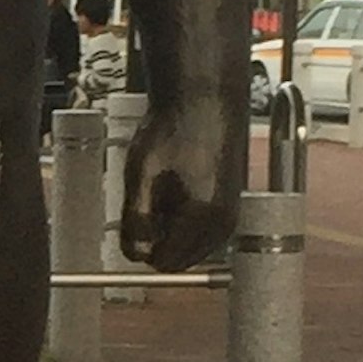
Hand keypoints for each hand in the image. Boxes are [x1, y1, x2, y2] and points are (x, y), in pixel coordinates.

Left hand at [119, 95, 238, 274]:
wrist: (203, 98)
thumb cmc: (174, 128)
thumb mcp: (140, 175)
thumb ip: (136, 221)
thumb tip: (135, 254)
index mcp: (203, 219)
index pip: (165, 263)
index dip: (142, 245)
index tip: (133, 219)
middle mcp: (223, 224)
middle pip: (178, 258)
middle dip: (157, 239)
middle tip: (148, 199)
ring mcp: (229, 217)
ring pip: (187, 246)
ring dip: (168, 228)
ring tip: (164, 187)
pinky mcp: (228, 207)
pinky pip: (198, 232)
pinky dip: (182, 218)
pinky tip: (176, 187)